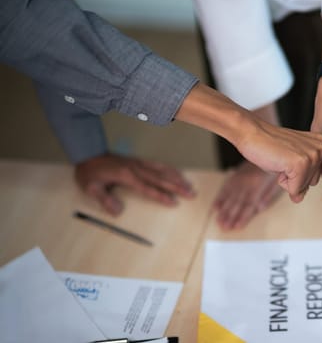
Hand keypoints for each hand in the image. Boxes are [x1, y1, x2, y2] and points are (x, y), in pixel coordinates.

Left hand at [75, 153, 194, 214]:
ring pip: (162, 170)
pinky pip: (157, 165)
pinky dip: (169, 169)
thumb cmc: (89, 173)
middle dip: (177, 187)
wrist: (88, 153)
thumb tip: (118, 212)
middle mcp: (135, 168)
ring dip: (176, 177)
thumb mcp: (91, 188)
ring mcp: (138, 163)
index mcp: (126, 176)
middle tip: (191, 193)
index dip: (161, 196)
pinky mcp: (138, 161)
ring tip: (189, 184)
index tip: (174, 202)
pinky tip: (176, 173)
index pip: (148, 188)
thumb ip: (104, 200)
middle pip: (160, 179)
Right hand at [214, 161, 281, 229]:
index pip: (249, 204)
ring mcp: (239, 179)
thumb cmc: (274, 167)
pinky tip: (215, 207)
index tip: (237, 227)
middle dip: (230, 216)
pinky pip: (226, 187)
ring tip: (218, 221)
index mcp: (257, 185)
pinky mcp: (235, 176)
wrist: (266, 148)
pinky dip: (220, 197)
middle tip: (223, 227)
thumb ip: (268, 194)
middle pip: (237, 203)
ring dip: (224, 210)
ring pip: (230, 197)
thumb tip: (260, 208)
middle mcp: (246, 183)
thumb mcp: (276, 180)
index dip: (243, 216)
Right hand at [235, 118, 321, 202]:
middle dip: (294, 178)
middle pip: (312, 183)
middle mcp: (321, 148)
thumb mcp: (293, 162)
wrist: (251, 133)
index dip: (298, 173)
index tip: (289, 157)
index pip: (316, 176)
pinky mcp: (300, 163)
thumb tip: (300, 198)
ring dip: (288, 179)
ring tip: (280, 160)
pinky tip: (278, 164)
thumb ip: (303, 178)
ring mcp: (312, 155)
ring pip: (304, 187)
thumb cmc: (270, 145)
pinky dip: (282, 182)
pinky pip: (294, 189)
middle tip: (283, 159)